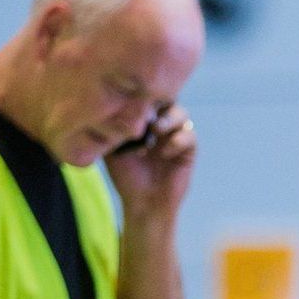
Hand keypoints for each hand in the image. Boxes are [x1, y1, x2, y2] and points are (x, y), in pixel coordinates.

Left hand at [106, 103, 195, 225]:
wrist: (143, 204)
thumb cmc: (126, 178)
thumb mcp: (112, 149)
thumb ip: (114, 129)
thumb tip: (109, 106)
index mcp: (145, 122)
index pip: (148, 98)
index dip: (143, 95)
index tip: (132, 100)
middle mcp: (162, 127)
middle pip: (168, 99)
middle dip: (159, 102)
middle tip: (146, 114)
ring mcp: (176, 138)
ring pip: (182, 114)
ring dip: (169, 119)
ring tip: (156, 130)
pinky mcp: (188, 152)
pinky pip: (190, 136)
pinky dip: (177, 140)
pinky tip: (163, 153)